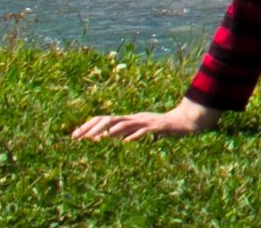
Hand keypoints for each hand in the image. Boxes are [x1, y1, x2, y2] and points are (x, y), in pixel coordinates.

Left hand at [72, 97, 221, 141]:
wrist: (187, 122)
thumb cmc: (162, 129)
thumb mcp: (141, 131)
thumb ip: (126, 135)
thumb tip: (105, 142)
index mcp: (130, 119)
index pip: (105, 119)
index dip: (88, 126)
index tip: (73, 137)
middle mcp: (135, 118)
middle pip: (110, 119)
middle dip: (93, 128)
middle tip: (78, 139)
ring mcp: (146, 121)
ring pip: (125, 124)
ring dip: (109, 132)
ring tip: (96, 140)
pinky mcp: (158, 127)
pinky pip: (145, 132)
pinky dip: (135, 137)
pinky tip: (126, 144)